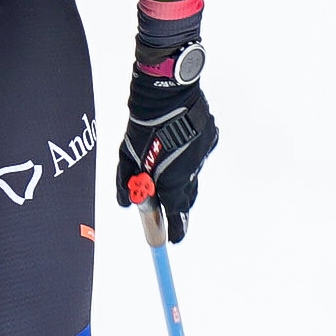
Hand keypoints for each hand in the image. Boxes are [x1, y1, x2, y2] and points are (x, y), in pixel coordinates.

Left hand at [120, 40, 216, 241]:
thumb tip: (125, 205)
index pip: (177, 214)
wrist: (167, 94)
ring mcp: (203, 154)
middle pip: (187, 198)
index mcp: (173, 181)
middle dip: (180, 207)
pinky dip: (189, 155)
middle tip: (173, 211)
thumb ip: (126, 183)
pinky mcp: (210, 138)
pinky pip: (199, 153)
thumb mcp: (127, 156)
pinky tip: (179, 145)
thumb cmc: (144, 127)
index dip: (176, 229)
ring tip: (171, 170)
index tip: (174, 241)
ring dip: (183, 177)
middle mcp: (192, 171)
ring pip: (193, 173)